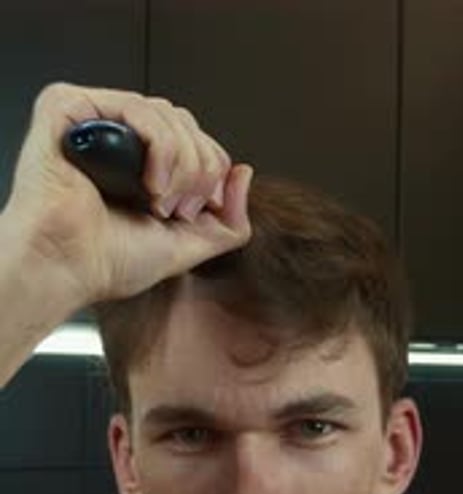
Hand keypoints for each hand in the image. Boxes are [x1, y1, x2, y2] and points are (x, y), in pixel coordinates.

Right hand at [3, 82, 252, 306]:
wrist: (67, 268)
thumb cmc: (107, 262)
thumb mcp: (188, 247)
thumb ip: (228, 221)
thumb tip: (244, 174)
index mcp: (142, 165)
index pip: (196, 140)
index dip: (210, 173)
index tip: (193, 211)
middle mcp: (119, 139)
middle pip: (188, 123)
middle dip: (198, 171)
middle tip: (177, 210)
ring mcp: (95, 121)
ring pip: (169, 114)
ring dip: (180, 165)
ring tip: (158, 202)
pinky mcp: (70, 109)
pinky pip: (137, 106)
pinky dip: (158, 146)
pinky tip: (147, 183)